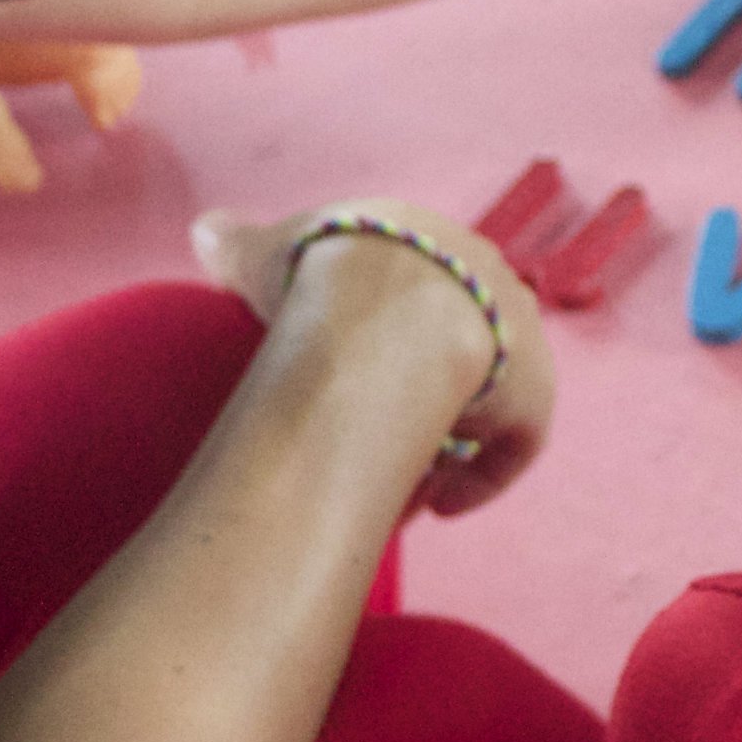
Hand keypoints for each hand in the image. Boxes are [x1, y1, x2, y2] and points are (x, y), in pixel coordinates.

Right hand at [192, 197, 557, 516]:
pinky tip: (433, 509)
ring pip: (479, 401)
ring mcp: (517, 335)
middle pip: (449, 353)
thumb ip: (235, 243)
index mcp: (428, 242)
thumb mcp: (258, 250)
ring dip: (440, 447)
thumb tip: (208, 233)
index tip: (349, 389)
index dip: (380, 348)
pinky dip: (473, 481)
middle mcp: (485, 280)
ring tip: (393, 490)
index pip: (414, 298)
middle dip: (413, 399)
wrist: (373, 303)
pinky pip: (509, 445)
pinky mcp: (533, 392)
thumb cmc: (314, 271)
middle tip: (367, 444)